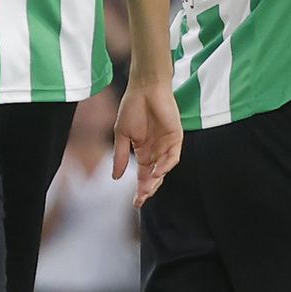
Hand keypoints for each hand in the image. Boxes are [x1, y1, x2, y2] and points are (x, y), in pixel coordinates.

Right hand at [113, 79, 183, 207]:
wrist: (145, 88)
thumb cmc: (131, 108)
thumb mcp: (122, 135)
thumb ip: (120, 155)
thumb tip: (115, 177)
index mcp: (142, 151)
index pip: (143, 175)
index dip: (140, 189)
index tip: (136, 203)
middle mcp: (155, 151)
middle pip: (154, 176)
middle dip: (148, 189)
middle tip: (141, 199)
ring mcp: (166, 144)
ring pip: (163, 169)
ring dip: (156, 180)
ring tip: (147, 189)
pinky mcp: (176, 137)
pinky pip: (173, 155)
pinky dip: (166, 165)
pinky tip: (157, 172)